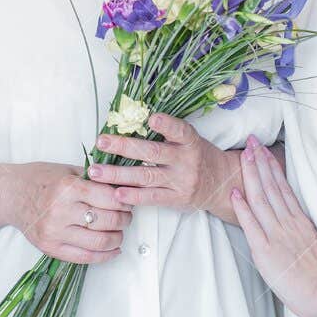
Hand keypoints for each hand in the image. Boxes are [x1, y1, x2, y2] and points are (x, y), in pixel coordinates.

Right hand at [10, 161, 129, 264]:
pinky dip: (105, 255)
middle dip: (124, 219)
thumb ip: (93, 180)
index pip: (110, 198)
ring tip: (119, 231)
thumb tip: (123, 189)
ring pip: (100, 242)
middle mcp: (61, 211)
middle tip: (126, 215)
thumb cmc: (39, 179)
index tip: (127, 200)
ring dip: (117, 238)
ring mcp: (55, 232)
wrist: (10, 195)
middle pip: (108, 221)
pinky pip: (85, 258)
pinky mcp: (50, 248)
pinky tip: (113, 249)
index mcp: (68, 187)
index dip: (124, 201)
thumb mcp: (67, 170)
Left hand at [87, 114, 235, 217]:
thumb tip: (130, 121)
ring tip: (96, 171)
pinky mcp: (177, 199)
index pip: (180, 130)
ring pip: (146, 176)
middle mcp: (186, 160)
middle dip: (124, 147)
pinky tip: (116, 193)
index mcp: (190, 141)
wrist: (221, 184)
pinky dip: (133, 195)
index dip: (167, 124)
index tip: (151, 118)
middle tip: (102, 142)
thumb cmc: (197, 156)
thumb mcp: (189, 140)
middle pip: (152, 152)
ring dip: (118, 174)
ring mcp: (181, 181)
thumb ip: (167, 133)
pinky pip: (152, 198)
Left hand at [231, 137, 316, 316]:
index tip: (263, 150)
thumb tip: (294, 216)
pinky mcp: (265, 250)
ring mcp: (276, 234)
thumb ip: (302, 228)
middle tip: (251, 141)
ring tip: (243, 155)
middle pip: (271, 186)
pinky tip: (235, 191)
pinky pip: (252, 224)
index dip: (271, 166)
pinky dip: (242, 207)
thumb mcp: (315, 243)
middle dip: (259, 161)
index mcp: (300, 221)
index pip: (283, 187)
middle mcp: (288, 223)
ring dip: (251, 175)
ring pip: (261, 198)